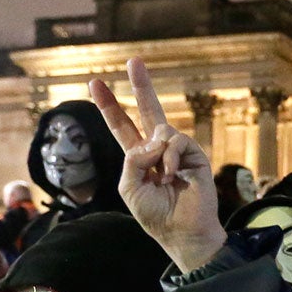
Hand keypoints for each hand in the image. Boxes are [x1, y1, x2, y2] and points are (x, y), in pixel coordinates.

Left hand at [88, 59, 226, 272]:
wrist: (182, 231)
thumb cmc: (154, 214)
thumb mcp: (128, 185)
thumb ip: (133, 158)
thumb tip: (154, 139)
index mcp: (138, 158)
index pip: (121, 126)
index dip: (109, 106)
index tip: (96, 83)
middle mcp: (158, 150)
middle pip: (148, 111)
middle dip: (141, 86)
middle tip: (134, 60)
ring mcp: (177, 151)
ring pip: (161, 130)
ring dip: (156, 154)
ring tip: (163, 178)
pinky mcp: (195, 156)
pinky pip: (176, 142)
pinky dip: (169, 158)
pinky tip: (172, 176)